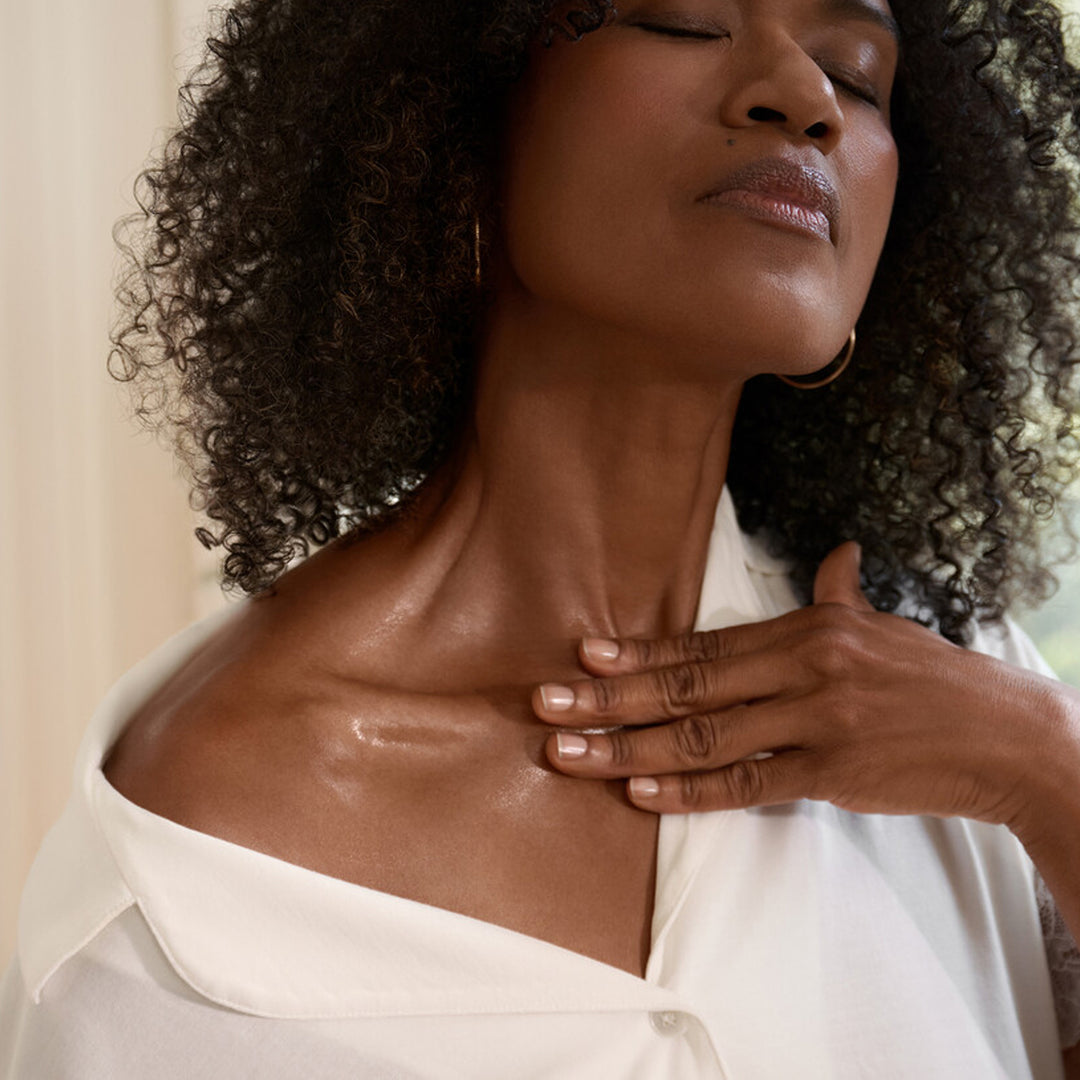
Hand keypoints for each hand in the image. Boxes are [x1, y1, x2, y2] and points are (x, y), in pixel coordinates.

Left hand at [533, 542, 1065, 823]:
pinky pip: (748, 784)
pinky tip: (641, 793)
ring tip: (569, 753)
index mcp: (806, 629)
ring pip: (704, 736)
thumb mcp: (883, 626)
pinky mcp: (833, 772)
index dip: (637, 652)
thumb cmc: (935, 680)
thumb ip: (843, 595)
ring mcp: (816, 719)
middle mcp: (802, 667)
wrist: (1005, 733)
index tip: (581, 654)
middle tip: (546, 703)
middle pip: (686, 686)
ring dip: (628, 747)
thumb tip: (835, 558)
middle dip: (607, 697)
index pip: (702, 644)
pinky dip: (691, 791)